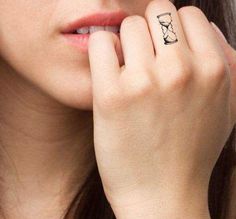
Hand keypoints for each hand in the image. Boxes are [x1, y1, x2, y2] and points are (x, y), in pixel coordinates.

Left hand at [88, 0, 235, 217]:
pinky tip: (108, 71)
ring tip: (127, 69)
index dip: (173, 29)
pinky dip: (103, 49)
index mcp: (213, 69)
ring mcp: (145, 81)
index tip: (162, 48)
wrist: (161, 194)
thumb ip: (225, 61)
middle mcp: (181, 70)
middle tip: (143, 56)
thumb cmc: (190, 152)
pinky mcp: (111, 95)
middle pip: (157, 11)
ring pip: (128, 25)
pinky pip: (101, 43)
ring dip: (125, 42)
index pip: (187, 14)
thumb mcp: (226, 106)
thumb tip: (203, 28)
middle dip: (150, 30)